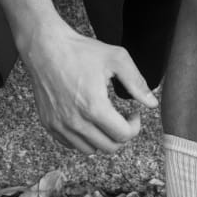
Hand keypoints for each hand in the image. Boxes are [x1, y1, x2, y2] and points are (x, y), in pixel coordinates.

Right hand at [22, 23, 157, 154]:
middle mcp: (76, 121)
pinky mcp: (49, 124)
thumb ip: (137, 82)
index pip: (123, 136)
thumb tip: (152, 103)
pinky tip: (86, 119)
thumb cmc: (80, 51)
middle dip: (121, 134)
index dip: (135, 126)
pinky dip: (82, 138)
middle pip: (109, 147)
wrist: (45, 47)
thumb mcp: (116, 59)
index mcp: (94, 107)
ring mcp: (60, 125)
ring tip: (104, 119)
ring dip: (102, 138)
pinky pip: (70, 144)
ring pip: (90, 150)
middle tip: (121, 117)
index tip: (133, 114)